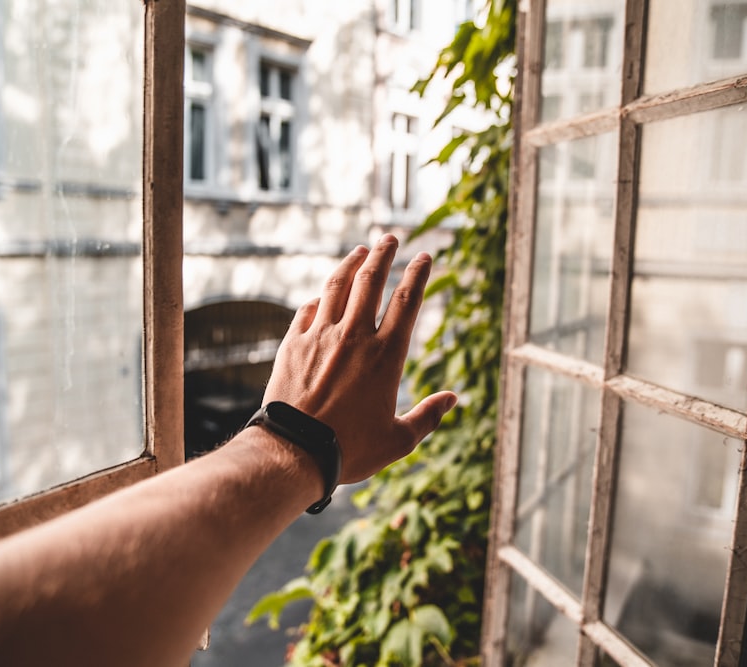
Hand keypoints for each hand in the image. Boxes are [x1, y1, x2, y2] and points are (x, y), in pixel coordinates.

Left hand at [263, 234, 456, 483]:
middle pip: (371, 281)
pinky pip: (307, 310)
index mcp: (386, 355)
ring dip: (350, 263)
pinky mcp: (292, 344)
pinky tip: (323, 295)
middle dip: (384, 254)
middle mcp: (354, 336)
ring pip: (337, 286)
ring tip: (360, 250)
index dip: (418, 275)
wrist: (295, 451)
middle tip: (390, 238)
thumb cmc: (350, 449)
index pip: (407, 302)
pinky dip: (319, 298)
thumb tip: (453, 399)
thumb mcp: (399, 440)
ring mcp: (320, 336)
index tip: (424, 257)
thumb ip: (428, 416)